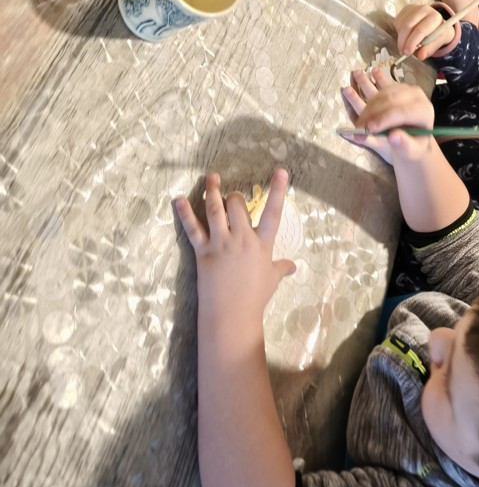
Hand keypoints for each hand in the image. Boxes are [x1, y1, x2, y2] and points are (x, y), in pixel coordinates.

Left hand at [175, 170, 295, 324]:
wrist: (231, 316)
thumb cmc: (255, 298)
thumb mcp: (271, 280)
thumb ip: (281, 268)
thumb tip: (293, 266)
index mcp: (262, 244)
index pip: (273, 212)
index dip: (278, 190)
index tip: (281, 171)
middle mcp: (242, 238)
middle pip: (237, 206)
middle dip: (234, 196)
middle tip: (232, 195)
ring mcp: (221, 243)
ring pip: (216, 210)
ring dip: (212, 192)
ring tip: (211, 178)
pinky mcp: (203, 252)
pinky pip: (193, 229)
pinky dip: (185, 214)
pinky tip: (179, 201)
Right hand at [341, 70, 434, 164]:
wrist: (413, 137)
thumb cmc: (413, 146)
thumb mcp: (411, 151)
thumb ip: (404, 145)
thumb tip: (392, 137)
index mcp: (425, 111)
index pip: (404, 111)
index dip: (385, 119)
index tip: (369, 129)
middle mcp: (417, 95)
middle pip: (390, 100)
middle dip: (372, 114)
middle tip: (359, 130)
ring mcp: (405, 88)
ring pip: (381, 94)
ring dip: (367, 110)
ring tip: (358, 126)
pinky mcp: (394, 87)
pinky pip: (378, 92)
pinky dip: (368, 104)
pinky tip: (362, 117)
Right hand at [395, 1, 456, 59]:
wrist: (436, 24)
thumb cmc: (438, 34)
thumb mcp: (438, 42)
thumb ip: (430, 49)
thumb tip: (420, 56)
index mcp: (435, 17)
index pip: (421, 30)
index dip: (412, 42)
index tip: (408, 53)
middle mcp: (424, 9)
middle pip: (408, 26)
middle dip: (403, 41)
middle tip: (403, 52)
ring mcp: (414, 7)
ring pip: (401, 24)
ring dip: (401, 38)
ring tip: (405, 45)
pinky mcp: (406, 9)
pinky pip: (397, 22)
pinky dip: (399, 32)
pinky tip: (405, 36)